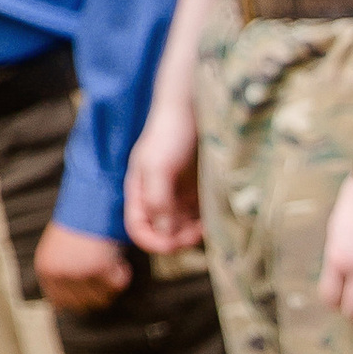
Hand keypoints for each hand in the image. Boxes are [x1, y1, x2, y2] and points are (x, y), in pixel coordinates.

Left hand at [34, 223, 131, 314]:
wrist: (91, 202)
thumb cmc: (77, 223)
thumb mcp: (57, 250)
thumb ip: (60, 273)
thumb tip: (66, 304)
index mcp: (46, 270)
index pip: (60, 303)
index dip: (78, 300)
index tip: (90, 293)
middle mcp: (61, 274)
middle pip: (84, 304)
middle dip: (97, 292)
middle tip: (103, 275)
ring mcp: (80, 272)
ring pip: (103, 298)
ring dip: (110, 283)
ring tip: (110, 264)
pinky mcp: (100, 268)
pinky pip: (118, 284)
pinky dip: (122, 274)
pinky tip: (118, 262)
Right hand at [125, 107, 201, 255]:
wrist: (193, 109)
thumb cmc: (170, 133)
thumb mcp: (159, 166)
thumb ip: (158, 199)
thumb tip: (164, 231)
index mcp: (140, 192)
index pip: (138, 228)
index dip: (153, 242)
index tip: (173, 244)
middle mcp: (157, 196)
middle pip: (162, 232)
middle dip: (177, 238)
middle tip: (196, 234)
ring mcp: (177, 194)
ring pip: (182, 227)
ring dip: (193, 233)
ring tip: (206, 227)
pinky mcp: (196, 189)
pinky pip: (198, 215)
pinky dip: (205, 222)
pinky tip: (214, 219)